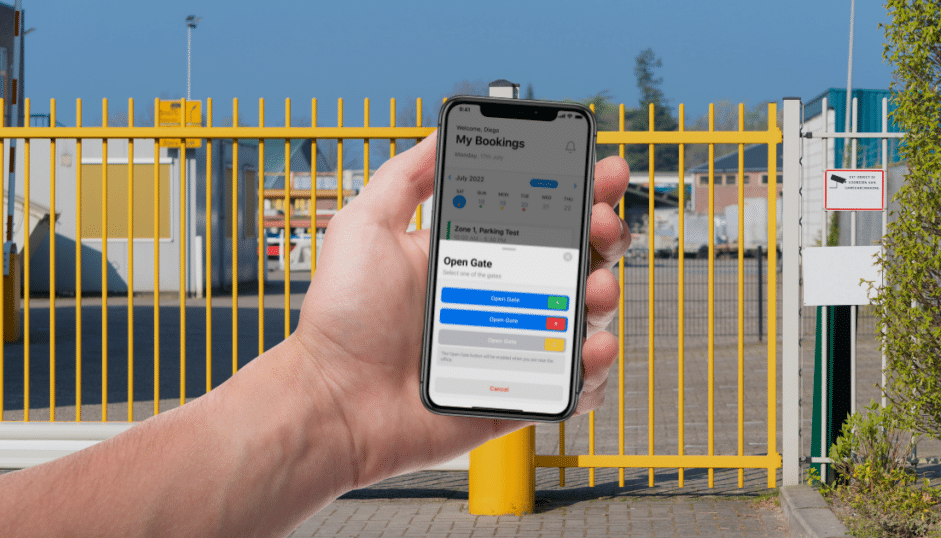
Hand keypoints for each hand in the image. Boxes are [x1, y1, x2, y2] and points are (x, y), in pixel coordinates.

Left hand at [293, 132, 630, 488]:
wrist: (336, 402)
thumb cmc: (344, 321)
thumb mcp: (366, 227)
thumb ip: (405, 177)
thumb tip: (441, 134)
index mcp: (472, 257)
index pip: (539, 217)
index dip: (577, 193)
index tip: (599, 173)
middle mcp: (499, 297)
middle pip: (575, 260)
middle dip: (603, 234)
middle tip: (602, 224)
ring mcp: (512, 345)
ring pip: (583, 316)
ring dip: (604, 293)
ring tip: (594, 287)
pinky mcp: (518, 394)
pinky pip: (574, 382)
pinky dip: (595, 367)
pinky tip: (590, 349)